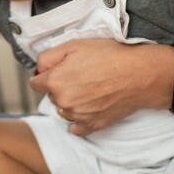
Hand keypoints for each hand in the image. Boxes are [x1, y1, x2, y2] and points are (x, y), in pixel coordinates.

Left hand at [32, 40, 165, 135]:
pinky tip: (86, 109)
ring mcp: (78, 116)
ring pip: (63, 111)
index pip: (35, 84)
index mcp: (55, 82)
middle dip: (59, 87)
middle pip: (51, 96)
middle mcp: (63, 102)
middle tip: (79, 76)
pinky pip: (76, 128)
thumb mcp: (73, 45)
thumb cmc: (108, 56)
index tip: (55, 72)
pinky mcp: (93, 125)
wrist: (138, 73)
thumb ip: (48, 57)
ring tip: (88, 89)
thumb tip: (38, 69)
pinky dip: (78, 121)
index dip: (44, 76)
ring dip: (70, 102)